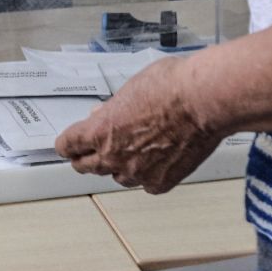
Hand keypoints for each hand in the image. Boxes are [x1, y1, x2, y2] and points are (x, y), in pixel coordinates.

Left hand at [55, 57, 222, 193]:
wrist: (203, 101)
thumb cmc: (172, 87)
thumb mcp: (132, 88)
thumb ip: (114, 107)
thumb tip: (105, 114)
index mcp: (101, 130)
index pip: (68, 145)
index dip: (68, 144)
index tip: (68, 145)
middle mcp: (114, 156)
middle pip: (86, 166)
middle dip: (87, 158)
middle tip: (90, 153)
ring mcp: (137, 173)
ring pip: (118, 177)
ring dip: (121, 166)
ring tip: (133, 151)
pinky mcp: (161, 182)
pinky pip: (147, 183)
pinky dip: (150, 173)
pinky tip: (158, 159)